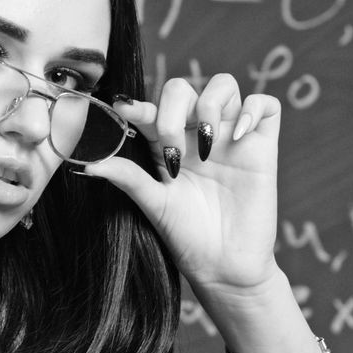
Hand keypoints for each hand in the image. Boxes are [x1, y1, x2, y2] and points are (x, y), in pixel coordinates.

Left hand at [77, 73, 281, 301]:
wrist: (225, 267)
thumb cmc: (188, 238)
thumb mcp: (155, 205)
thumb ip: (128, 178)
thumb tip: (87, 164)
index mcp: (168, 145)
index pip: (153, 109)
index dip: (139, 105)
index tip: (126, 112)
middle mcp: (197, 135)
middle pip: (184, 89)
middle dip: (173, 112)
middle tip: (174, 153)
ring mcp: (231, 138)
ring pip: (225, 85)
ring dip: (210, 104)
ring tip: (205, 144)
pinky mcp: (262, 147)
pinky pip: (265, 106)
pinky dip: (252, 110)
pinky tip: (238, 137)